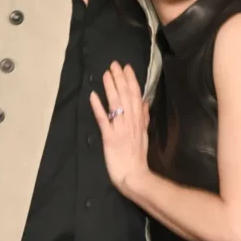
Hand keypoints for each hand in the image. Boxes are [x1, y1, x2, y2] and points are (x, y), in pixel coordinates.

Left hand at [90, 63, 149, 194]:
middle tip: (114, 64)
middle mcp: (131, 122)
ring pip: (116, 105)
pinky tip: (93, 96)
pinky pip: (104, 120)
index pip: (136, 96)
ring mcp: (120, 129)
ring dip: (110, 88)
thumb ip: (145, 118)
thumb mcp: (144, 135)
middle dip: (120, 79)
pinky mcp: (110, 138)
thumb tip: (146, 102)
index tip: (127, 68)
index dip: (131, 81)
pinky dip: (99, 107)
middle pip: (126, 97)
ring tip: (106, 74)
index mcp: (139, 121)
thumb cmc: (138, 158)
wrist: (135, 176)